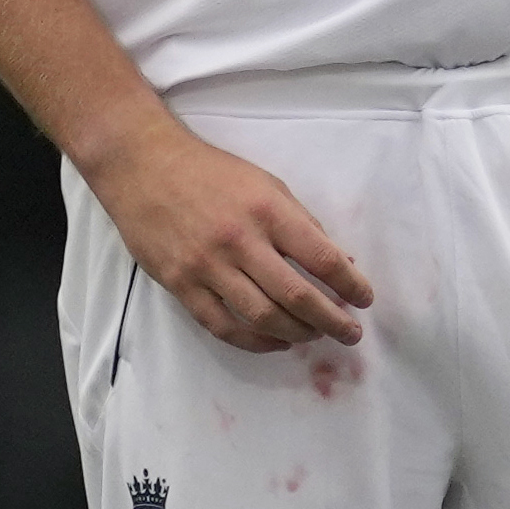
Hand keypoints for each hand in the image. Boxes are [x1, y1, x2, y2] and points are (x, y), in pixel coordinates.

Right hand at [89, 116, 371, 352]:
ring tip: (315, 336)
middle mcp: (240, 241)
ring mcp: (207, 266)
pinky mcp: (179, 284)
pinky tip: (274, 342)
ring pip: (260, 317)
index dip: (350, 285)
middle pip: (296, 296)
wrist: (144, 166)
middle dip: (331, 320)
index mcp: (270, 212)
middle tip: (350, 333)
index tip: (365, 300)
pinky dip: (253, 342)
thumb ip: (304, 224)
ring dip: (296, 334)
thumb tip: (341, 262)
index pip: (322, 258)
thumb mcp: (269, 186)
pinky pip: (221, 325)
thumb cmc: (214, 174)